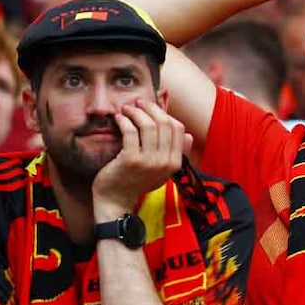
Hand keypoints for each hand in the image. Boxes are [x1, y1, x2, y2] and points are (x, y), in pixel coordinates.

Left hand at [91, 98, 191, 219]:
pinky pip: (131, 132)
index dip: (165, 113)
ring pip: (148, 125)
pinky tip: (118, 119)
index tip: (151, 107)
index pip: (178, 128)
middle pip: (165, 123)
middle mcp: (166, 162)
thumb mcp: (161, 169)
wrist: (116, 201)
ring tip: (126, 109)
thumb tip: (189, 135)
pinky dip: (124, 121)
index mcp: (175, 162)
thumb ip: (175, 152)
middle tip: (137, 103)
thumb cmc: (136, 182)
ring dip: (136, 112)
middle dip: (150, 108)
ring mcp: (149, 161)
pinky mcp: (131, 160)